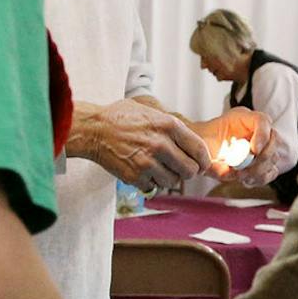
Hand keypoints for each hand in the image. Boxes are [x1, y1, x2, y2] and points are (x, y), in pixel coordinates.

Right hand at [68, 99, 209, 193]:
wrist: (93, 130)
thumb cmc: (120, 118)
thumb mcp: (151, 112)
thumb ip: (172, 126)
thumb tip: (192, 143)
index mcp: (168, 125)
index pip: (199, 150)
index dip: (204, 161)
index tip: (202, 165)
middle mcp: (161, 144)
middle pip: (190, 170)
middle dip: (187, 171)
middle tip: (179, 168)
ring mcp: (148, 162)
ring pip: (173, 182)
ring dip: (167, 177)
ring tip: (156, 166)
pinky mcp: (135, 177)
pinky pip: (153, 187)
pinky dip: (150, 182)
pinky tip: (141, 170)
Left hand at [188, 109, 282, 184]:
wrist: (202, 149)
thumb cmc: (202, 140)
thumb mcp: (201, 141)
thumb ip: (208, 152)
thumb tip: (226, 171)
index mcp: (243, 117)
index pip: (262, 121)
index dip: (262, 136)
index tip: (254, 151)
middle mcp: (256, 129)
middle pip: (274, 140)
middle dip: (261, 159)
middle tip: (243, 171)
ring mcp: (262, 145)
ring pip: (273, 158)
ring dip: (258, 171)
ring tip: (240, 176)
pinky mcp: (262, 162)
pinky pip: (270, 172)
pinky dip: (260, 178)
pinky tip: (245, 179)